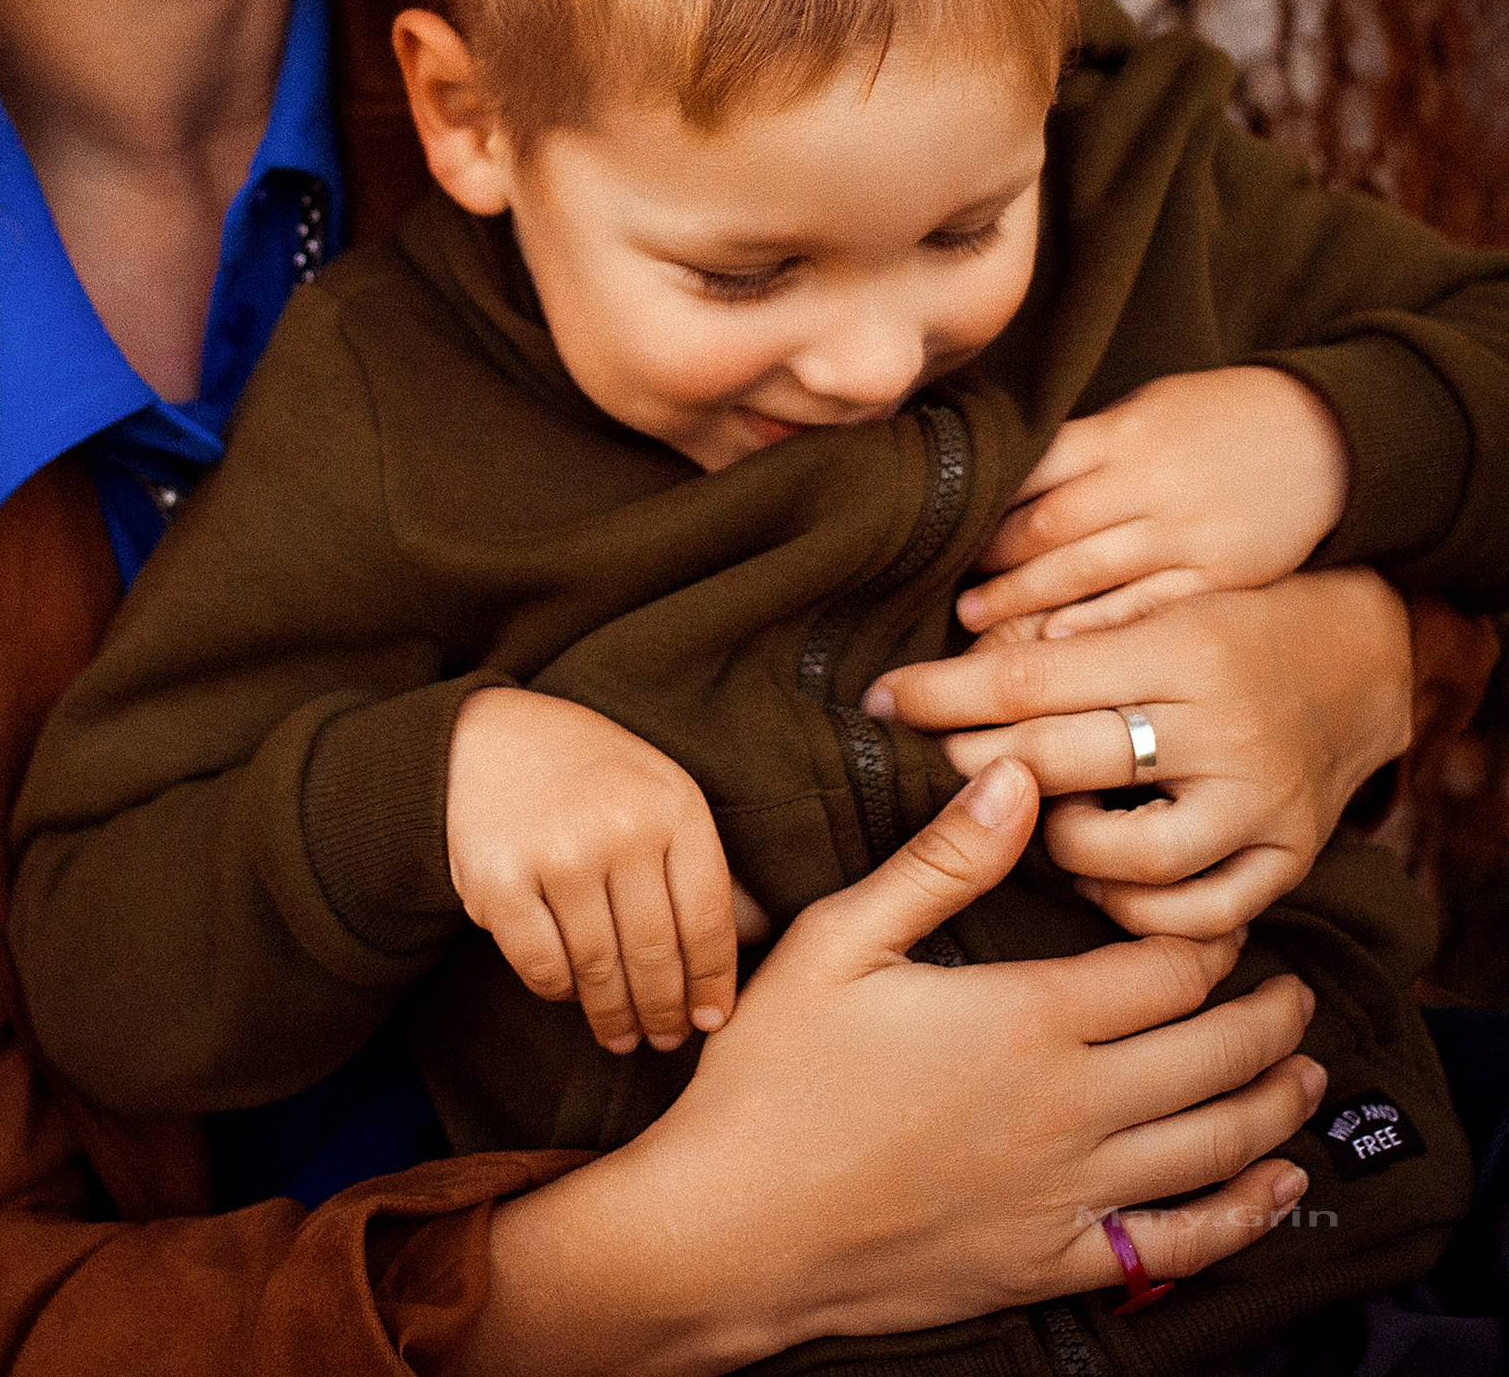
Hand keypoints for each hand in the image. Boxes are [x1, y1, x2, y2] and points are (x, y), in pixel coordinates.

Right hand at [446, 688, 739, 1053]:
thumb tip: (756, 938)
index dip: (713, 981)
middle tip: (666, 1040)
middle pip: (656, 953)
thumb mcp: (659, 790)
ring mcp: (558, 854)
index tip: (711, 1019)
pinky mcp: (498, 882)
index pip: (709, 918)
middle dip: (665, 1011)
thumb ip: (698, 860)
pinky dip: (560, 993)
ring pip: (600, 969)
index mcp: (673, 805)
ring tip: (622, 1037)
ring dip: (615, 1016)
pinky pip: (543, 966)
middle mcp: (620, 828)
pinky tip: (571, 996)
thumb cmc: (589, 773)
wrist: (487, 735)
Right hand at [459, 759, 1321, 1374]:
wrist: (733, 1228)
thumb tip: (1016, 777)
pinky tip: (1277, 1189)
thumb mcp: (839, 940)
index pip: (1166, 968)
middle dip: (1269, 1016)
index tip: (1226, 919)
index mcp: (1025, 1016)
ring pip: (1216, 1146)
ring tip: (1306, 1069)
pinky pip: (1178, 1246)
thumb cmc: (773, 1074)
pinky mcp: (1050, 1263)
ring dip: (1276, 1103)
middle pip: (1214, 1054)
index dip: (1209, 938)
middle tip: (1295, 988)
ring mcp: (1068, 1194)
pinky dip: (1244, 1215)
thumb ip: (940, 861)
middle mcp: (1070, 1107)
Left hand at [870, 568, 1412, 936]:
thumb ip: (1065, 636)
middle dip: (972, 767)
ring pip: (1119, 859)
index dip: (941, 694)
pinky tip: (1100, 879)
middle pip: (1056, 765)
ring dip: (1053, 847)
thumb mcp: (1156, 602)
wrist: (1364, 657)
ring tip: (1033, 820)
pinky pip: (1191, 917)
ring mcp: (1258, 805)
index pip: (1028, 682)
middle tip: (928, 764)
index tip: (881, 698)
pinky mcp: (1288, 860)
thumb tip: (946, 666)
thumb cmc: (1231, 622)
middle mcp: (1221, 730)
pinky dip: (1131, 909)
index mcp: (1178, 649)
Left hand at [956, 368, 1350, 635]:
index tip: (939, 536)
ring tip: (976, 629)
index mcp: (1121, 434)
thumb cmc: (1216, 420)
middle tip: (946, 597)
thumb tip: (999, 483)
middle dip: (993, 564)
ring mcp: (1186, 530)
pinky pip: (1150, 606)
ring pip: (1089, 571)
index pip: (1030, 471)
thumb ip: (1082, 449)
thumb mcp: (1146, 411)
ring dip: (1026, 602)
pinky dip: (1098, 628)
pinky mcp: (1223, 574)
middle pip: (1049, 526)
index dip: (981, 508)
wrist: (1328, 434)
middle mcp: (1148, 481)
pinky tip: (1055, 649)